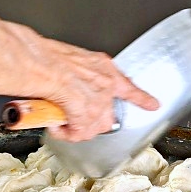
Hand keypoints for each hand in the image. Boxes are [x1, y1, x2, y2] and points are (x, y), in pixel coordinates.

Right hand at [6, 25, 158, 141]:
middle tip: (72, 120)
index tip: (153, 105)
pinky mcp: (86, 114)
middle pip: (107, 116)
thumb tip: (69, 89)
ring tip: (60, 122)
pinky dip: (65, 133)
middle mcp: (105, 83)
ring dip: (76, 129)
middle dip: (90, 122)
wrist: (37, 62)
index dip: (141, 98)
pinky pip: (80, 133)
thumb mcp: (73, 60)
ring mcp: (97, 100)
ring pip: (93, 127)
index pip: (128, 86)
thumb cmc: (45, 58)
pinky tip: (56, 126)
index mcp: (103, 66)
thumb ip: (79, 76)